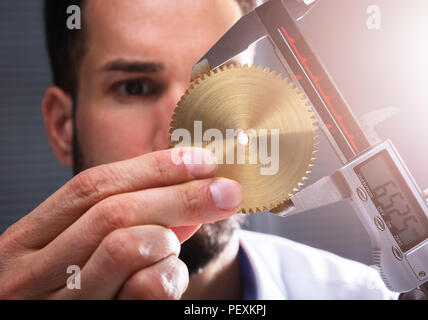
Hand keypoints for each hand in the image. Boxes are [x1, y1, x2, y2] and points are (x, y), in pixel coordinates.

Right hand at [0, 148, 241, 298]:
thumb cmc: (79, 288)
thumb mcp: (88, 248)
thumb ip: (131, 218)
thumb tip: (191, 186)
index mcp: (26, 240)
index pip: (92, 186)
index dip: (153, 167)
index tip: (200, 160)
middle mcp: (30, 274)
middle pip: (115, 211)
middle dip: (180, 195)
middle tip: (226, 191)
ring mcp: (61, 305)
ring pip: (129, 245)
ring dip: (167, 240)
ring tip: (169, 250)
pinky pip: (148, 287)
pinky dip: (171, 275)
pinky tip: (168, 280)